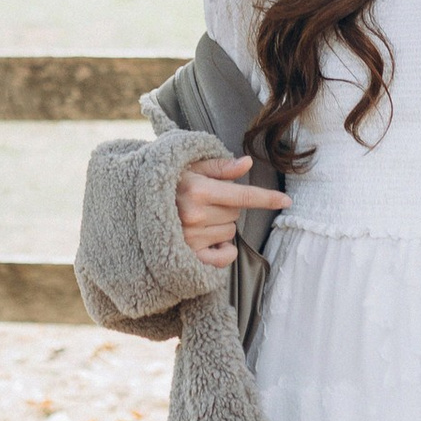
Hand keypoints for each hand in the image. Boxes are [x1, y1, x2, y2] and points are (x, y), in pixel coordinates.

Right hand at [174, 153, 289, 270]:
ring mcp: (190, 238)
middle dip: (226, 207)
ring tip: (198, 219)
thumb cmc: (166, 183)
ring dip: (221, 227)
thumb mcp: (189, 167)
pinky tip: (210, 241)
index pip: (242, 195)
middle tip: (205, 202)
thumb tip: (246, 163)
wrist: (135, 204)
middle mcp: (194, 215)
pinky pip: (223, 257)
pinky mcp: (187, 256)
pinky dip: (223, 251)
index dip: (267, 197)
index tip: (286, 200)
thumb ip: (219, 167)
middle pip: (236, 215)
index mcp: (197, 190)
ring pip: (230, 234)